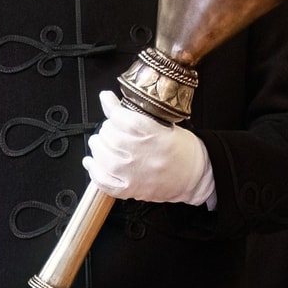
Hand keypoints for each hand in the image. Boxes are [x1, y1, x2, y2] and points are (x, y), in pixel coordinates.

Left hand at [84, 93, 213, 205]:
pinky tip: (91, 161)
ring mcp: (132, 173)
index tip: (106, 98)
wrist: (195, 177)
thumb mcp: (167, 126)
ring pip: (101, 154)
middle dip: (107, 127)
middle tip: (112, 127)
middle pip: (109, 134)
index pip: (120, 116)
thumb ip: (141, 117)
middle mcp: (140, 154)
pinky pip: (101, 180)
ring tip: (102, 142)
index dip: (110, 105)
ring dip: (98, 145)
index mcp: (152, 134)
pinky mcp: (128, 189)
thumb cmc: (183, 151)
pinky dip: (93, 169)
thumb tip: (115, 105)